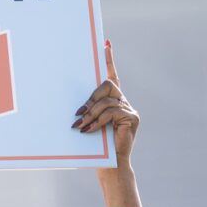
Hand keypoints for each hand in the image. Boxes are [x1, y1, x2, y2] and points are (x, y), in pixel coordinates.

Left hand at [73, 41, 138, 163]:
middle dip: (90, 98)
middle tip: (78, 113)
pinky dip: (98, 121)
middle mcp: (123, 101)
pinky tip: (89, 130)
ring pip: (106, 101)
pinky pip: (111, 112)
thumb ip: (86, 109)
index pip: (111, 75)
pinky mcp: (133, 117)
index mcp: (111, 100)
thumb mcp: (88, 122)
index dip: (109, 59)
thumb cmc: (95, 145)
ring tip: (79, 126)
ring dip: (90, 114)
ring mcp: (129, 109)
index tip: (105, 43)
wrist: (110, 164)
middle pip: (107, 85)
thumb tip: (74, 103)